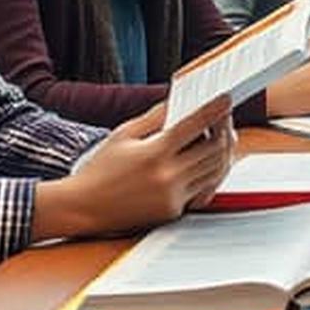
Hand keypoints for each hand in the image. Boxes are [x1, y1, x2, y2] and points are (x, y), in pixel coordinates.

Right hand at [35, 96, 234, 238]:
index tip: (226, 99)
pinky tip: (210, 163)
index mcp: (154, 153)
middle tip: (225, 120)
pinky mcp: (173, 211)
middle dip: (225, 131)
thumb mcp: (123, 135)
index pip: (194, 125)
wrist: (83, 207)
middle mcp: (167, 176)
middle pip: (213, 149)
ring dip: (224, 153)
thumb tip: (178, 101)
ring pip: (215, 171)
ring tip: (223, 139)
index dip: (214, 110)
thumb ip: (154, 117)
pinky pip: (203, 190)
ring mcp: (173, 196)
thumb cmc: (100, 169)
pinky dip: (212, 175)